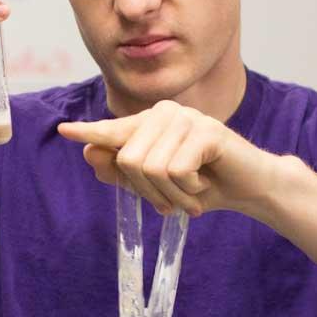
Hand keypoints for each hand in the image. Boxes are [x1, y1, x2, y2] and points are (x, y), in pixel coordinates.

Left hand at [57, 100, 297, 216]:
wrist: (251, 189)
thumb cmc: (204, 186)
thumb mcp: (159, 186)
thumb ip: (123, 172)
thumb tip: (89, 154)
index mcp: (152, 122)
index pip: (114, 130)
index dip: (90, 132)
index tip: (64, 130)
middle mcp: (166, 113)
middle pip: (128, 159)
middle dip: (149, 192)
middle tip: (172, 203)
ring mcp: (187, 118)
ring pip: (151, 167)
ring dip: (171, 194)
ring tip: (191, 194)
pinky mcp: (206, 130)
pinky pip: (176, 170)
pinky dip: (189, 189)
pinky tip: (204, 185)